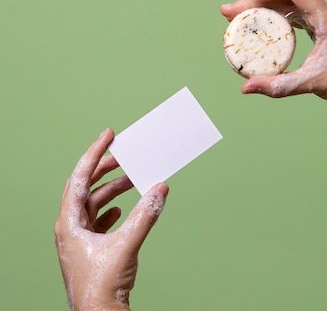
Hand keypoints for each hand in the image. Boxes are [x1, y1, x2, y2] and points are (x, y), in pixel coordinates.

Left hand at [55, 129, 168, 310]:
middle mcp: (70, 227)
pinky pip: (99, 219)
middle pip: (86, 187)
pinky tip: (123, 208)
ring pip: (95, 203)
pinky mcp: (90, 249)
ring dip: (113, 189)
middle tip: (122, 154)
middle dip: (105, 169)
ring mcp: (78, 239)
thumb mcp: (126, 245)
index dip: (95, 153)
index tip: (108, 135)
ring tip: (132, 179)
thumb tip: (160, 189)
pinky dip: (112, 209)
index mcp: (69, 222)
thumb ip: (145, 215)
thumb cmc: (101, 288)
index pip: (80, 177)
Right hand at [221, 0, 326, 113]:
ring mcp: (324, 16)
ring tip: (236, 18)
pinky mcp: (321, 24)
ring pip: (287, 5)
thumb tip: (246, 87)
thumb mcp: (311, 83)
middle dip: (254, 2)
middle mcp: (326, 11)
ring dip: (262, 9)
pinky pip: (293, 14)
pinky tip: (258, 24)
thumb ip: (278, 85)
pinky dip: (274, 17)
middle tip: (228, 12)